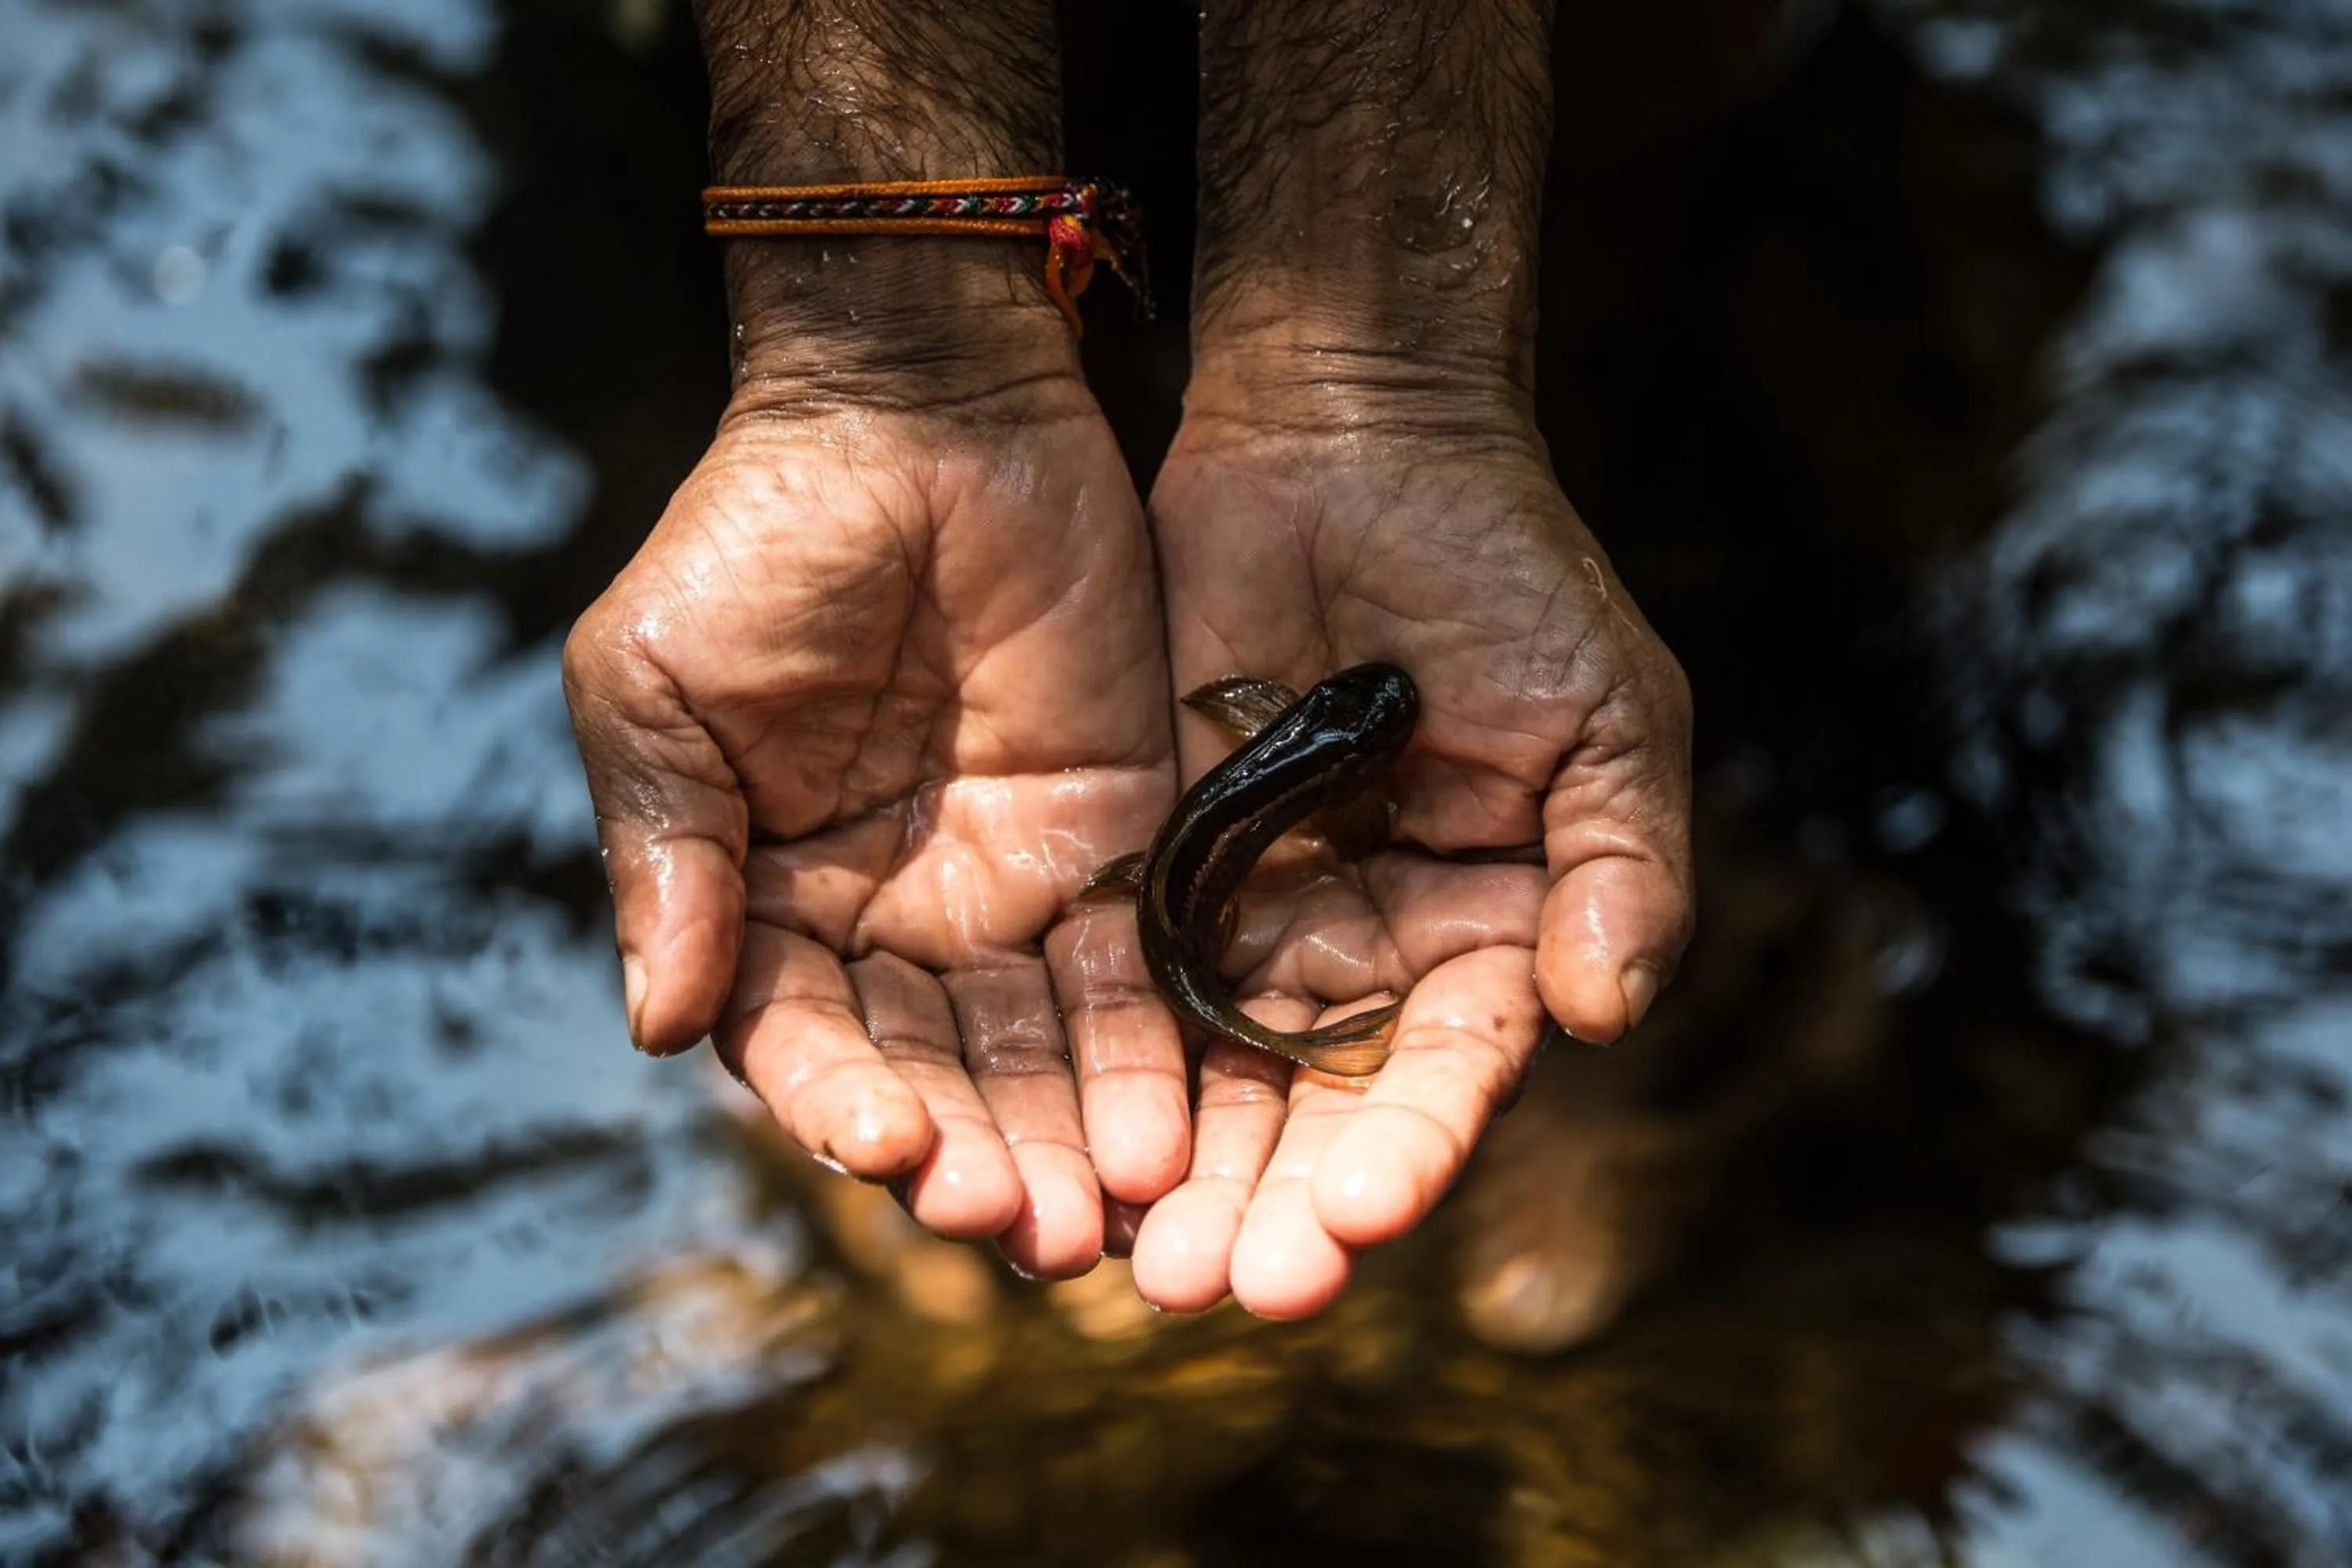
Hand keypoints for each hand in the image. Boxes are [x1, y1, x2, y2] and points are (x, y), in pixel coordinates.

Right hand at [562, 368, 1178, 1279]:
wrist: (922, 407)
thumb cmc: (761, 535)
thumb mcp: (661, 686)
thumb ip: (667, 852)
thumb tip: (653, 1027)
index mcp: (769, 899)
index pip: (801, 1041)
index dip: (839, 1102)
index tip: (882, 1147)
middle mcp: (890, 921)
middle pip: (932, 1075)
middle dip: (971, 1158)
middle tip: (1012, 1229)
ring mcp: (1007, 890)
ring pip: (1038, 1054)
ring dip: (1061, 1144)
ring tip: (1095, 1223)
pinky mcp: (1121, 845)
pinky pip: (1138, 975)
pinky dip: (1151, 1059)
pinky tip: (1168, 1138)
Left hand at [1126, 416, 1694, 1316]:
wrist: (1349, 442)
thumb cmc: (1505, 568)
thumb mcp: (1605, 712)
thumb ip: (1621, 863)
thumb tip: (1605, 1013)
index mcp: (1488, 935)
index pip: (1450, 1074)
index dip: (1409, 1149)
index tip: (1357, 1218)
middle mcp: (1369, 954)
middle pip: (1319, 1113)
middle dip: (1275, 1204)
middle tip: (1218, 1288)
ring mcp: (1256, 918)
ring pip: (1213, 1081)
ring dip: (1181, 1177)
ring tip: (1137, 1265)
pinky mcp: (1151, 870)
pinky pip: (1119, 991)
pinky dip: (1099, 1074)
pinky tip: (1065, 1149)